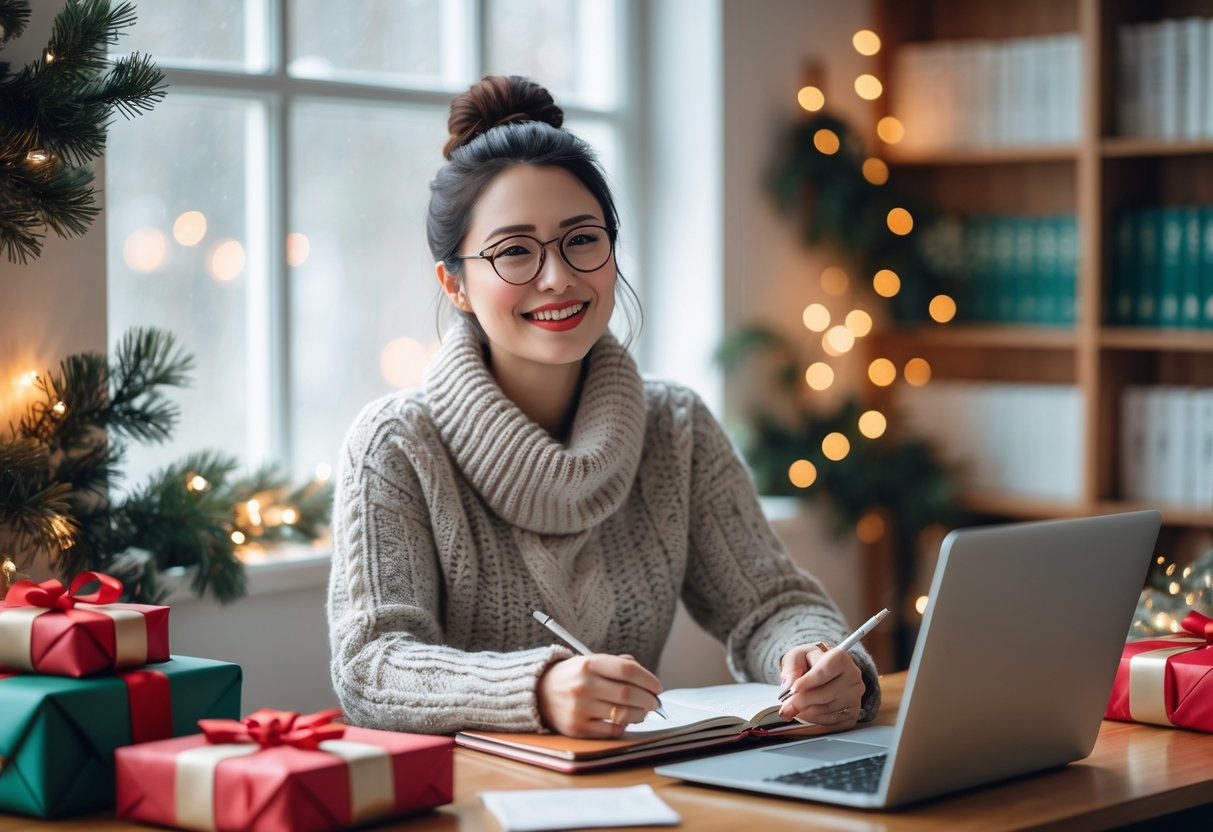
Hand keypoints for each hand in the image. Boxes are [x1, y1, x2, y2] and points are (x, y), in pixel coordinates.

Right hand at [537, 654, 662, 737]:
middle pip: (628, 694)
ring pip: (622, 714)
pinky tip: (624, 720)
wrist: (539, 692)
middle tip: (654, 702)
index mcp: (589, 664)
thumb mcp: (591, 661)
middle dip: (648, 699)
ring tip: (643, 711)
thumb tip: (648, 682)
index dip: (648, 679)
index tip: (657, 686)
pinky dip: (623, 726)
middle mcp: (584, 685)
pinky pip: (611, 731)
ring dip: (640, 714)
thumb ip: (618, 665)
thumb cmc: (573, 676)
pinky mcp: (577, 728)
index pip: (627, 670)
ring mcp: (580, 708)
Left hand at [777, 642, 863, 731]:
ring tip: (793, 708)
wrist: (822, 671)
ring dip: (806, 713)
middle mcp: (853, 676)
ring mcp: (855, 696)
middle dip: (802, 702)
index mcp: (840, 658)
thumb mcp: (796, 657)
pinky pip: (832, 722)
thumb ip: (791, 669)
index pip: (825, 671)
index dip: (809, 682)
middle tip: (785, 707)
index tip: (793, 689)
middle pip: (826, 694)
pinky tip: (806, 713)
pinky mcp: (853, 712)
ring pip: (828, 710)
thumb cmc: (810, 662)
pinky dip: (815, 720)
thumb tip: (789, 684)